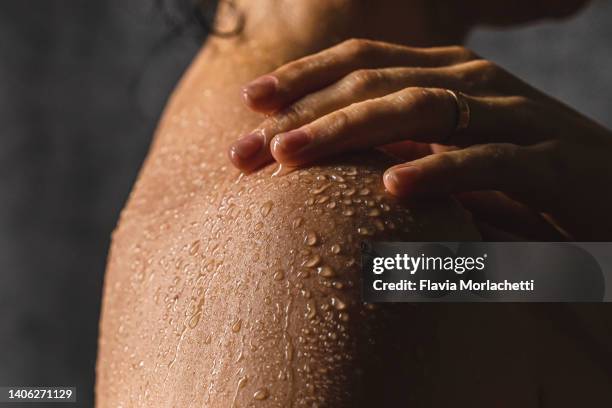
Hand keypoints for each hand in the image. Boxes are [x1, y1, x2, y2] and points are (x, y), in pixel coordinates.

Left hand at [228, 39, 611, 239]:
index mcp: (448, 75)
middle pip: (376, 84)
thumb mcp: (451, 145)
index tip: (250, 105)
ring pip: (420, 110)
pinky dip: (439, 172)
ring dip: (348, 131)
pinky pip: (487, 161)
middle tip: (245, 149)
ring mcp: (515, 117)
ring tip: (290, 158)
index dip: (305, 79)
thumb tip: (335, 153)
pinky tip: (393, 190)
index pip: (364, 62)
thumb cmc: (522, 173)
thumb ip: (404, 139)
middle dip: (304, 112)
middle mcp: (475, 83)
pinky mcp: (551, 162)